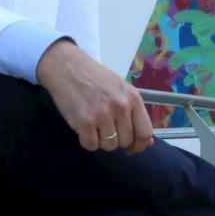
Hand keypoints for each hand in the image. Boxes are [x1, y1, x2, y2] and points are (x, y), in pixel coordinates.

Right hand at [35, 40, 154, 154]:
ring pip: (109, 146)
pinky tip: (84, 127)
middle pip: (126, 142)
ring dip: (101, 140)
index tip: (132, 148)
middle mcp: (121, 106)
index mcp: (133, 98)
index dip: (139, 145)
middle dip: (117, 140)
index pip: (145, 133)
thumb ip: (135, 113)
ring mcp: (102, 115)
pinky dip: (86, 140)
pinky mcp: (84, 122)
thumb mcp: (121, 89)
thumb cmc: (94, 78)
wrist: (67, 67)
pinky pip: (91, 145)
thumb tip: (147, 142)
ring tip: (94, 124)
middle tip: (106, 128)